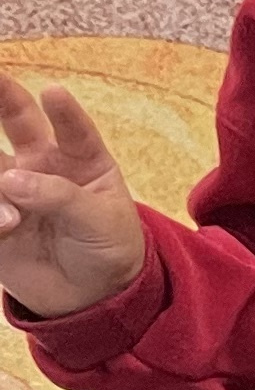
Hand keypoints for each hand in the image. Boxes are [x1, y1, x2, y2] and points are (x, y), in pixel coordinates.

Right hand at [0, 76, 146, 315]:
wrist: (92, 296)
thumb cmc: (108, 247)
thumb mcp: (100, 221)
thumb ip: (60, 197)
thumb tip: (12, 180)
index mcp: (81, 158)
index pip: (71, 127)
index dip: (62, 110)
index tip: (53, 93)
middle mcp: (42, 165)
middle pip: (16, 121)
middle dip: (1, 97)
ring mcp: (13, 190)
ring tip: (10, 220)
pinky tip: (4, 229)